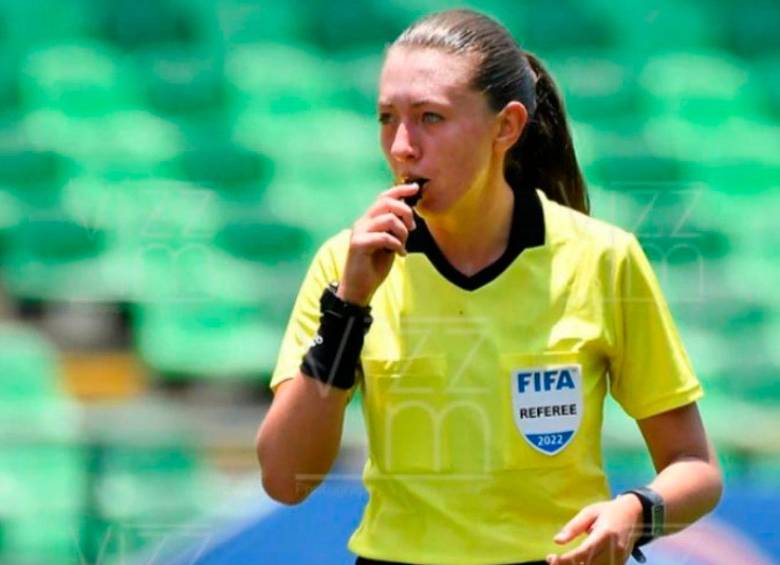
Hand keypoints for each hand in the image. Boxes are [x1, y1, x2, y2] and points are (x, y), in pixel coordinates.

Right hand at [338, 182, 419, 305]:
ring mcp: (359, 232)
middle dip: (405, 212)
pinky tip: (399, 254)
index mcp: (369, 220)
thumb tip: (408, 214)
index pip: (384, 197)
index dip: (400, 190)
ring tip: (403, 245)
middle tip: (412, 228)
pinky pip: (384, 237)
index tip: (415, 188)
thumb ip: (395, 228)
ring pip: (388, 219)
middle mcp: (362, 222)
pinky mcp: (358, 244)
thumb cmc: (374, 266)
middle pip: (387, 203)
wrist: (359, 288)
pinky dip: (397, 244)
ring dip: (402, 232)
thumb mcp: (389, 242)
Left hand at [546, 494, 642, 564]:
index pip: (584, 552)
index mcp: (605, 534)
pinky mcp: (621, 563)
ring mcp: (620, 559)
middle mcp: (614, 550)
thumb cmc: (608, 511)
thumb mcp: (589, 512)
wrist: (635, 514)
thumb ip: (574, 527)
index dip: (567, 559)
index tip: (551, 558)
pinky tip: (579, 562)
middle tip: (553, 560)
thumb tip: (557, 541)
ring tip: (564, 561)